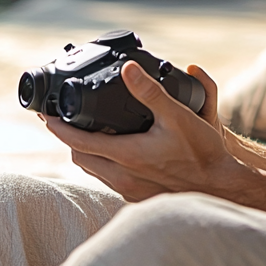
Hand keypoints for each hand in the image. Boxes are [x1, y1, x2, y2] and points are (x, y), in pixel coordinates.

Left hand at [42, 61, 253, 200]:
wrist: (220, 186)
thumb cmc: (202, 153)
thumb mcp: (179, 115)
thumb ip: (151, 91)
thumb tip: (128, 69)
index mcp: (126, 155)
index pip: (77, 141)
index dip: (58, 127)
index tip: (46, 115)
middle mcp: (122, 176)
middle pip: (80, 157)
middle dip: (68, 139)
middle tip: (64, 120)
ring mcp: (129, 189)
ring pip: (93, 170)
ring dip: (86, 151)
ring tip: (86, 131)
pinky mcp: (137, 196)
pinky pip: (109, 179)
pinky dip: (102, 163)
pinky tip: (114, 151)